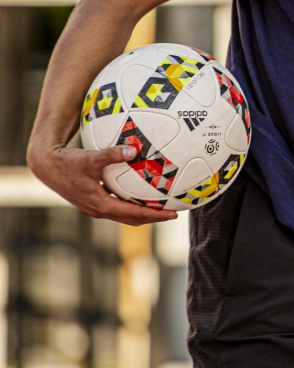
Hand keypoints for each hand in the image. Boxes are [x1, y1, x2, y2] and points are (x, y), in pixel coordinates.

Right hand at [28, 142, 178, 223]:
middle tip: (173, 213)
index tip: (173, 214)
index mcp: (101, 204)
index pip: (134, 214)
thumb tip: (134, 149)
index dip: (155, 215)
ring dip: (142, 213)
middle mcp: (98, 210)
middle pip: (132, 219)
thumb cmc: (67, 162)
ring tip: (160, 207)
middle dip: (153, 218)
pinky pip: (116, 207)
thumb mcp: (91, 158)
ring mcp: (93, 207)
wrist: (46, 166)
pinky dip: (130, 206)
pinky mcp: (91, 202)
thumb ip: (112, 154)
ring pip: (123, 215)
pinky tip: (139, 194)